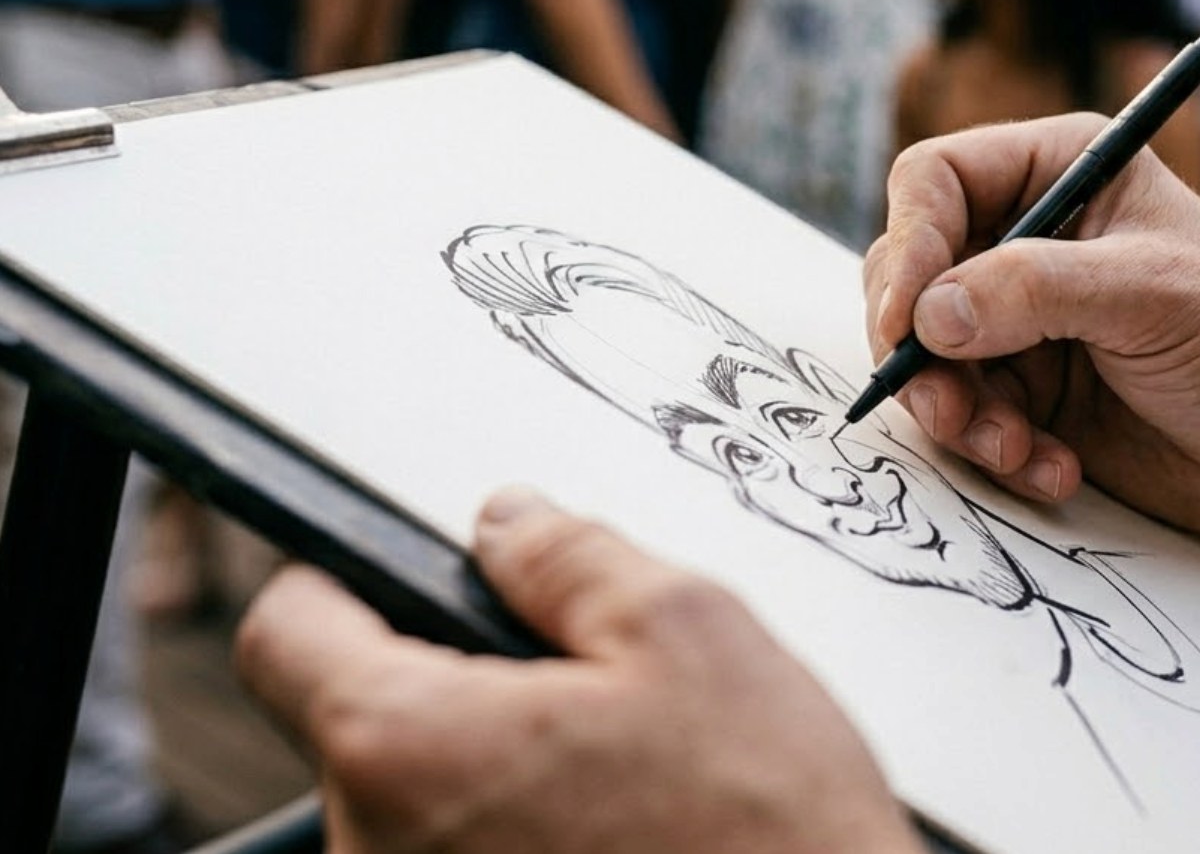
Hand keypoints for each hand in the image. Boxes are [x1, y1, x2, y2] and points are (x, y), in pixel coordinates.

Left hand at [236, 491, 924, 853]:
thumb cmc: (767, 834)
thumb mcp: (689, 633)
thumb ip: (570, 555)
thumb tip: (509, 525)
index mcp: (408, 747)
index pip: (285, 631)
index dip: (339, 580)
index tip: (388, 574)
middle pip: (363, 722)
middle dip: (457, 683)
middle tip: (577, 688)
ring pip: (419, 802)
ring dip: (494, 772)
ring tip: (617, 780)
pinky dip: (514, 840)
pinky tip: (614, 838)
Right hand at [865, 115, 1199, 536]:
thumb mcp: (1145, 294)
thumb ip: (1032, 292)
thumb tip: (929, 316)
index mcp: (1058, 172)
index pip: (935, 184)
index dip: (908, 246)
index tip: (905, 321)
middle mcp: (1027, 238)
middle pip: (911, 275)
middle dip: (921, 350)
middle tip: (948, 406)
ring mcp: (1020, 319)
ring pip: (927, 357)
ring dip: (958, 412)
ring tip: (1014, 447)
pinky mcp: (1025, 390)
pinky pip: (964, 417)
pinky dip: (995, 450)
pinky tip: (1055, 468)